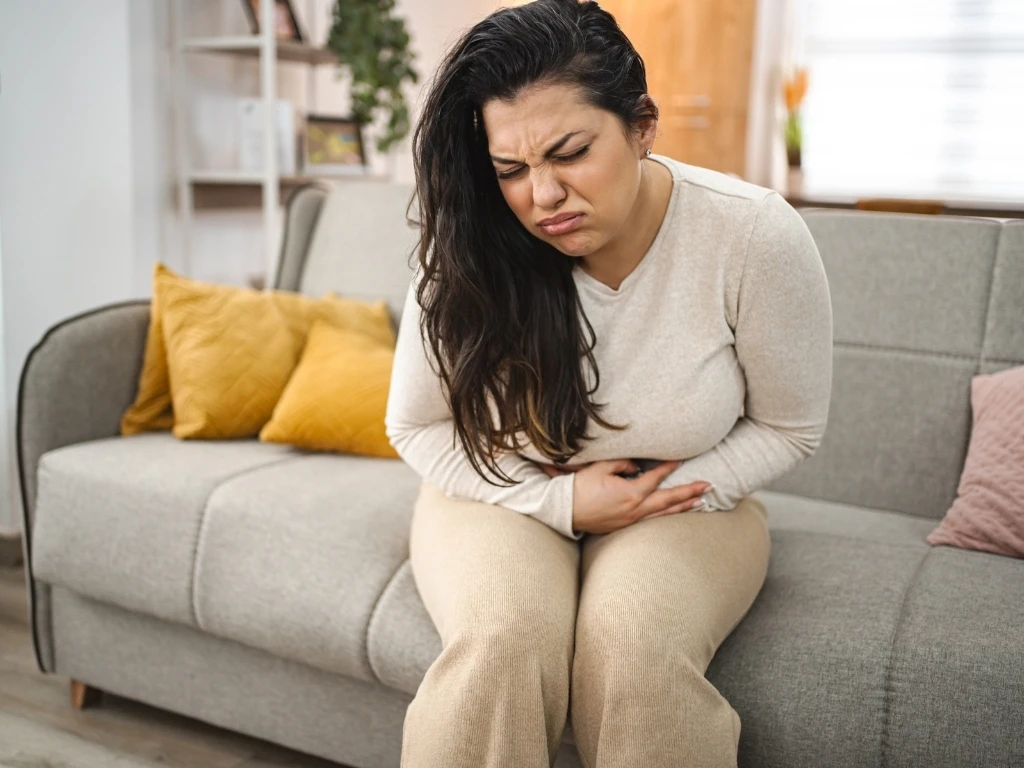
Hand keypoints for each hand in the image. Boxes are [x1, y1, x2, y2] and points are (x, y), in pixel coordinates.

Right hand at [565, 459, 710, 534]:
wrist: (563, 511)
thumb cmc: (579, 487)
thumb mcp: (600, 468)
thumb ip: (622, 463)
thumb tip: (637, 467)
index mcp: (630, 493)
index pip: (655, 478)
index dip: (669, 467)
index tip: (681, 458)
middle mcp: (635, 509)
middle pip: (668, 500)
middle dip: (689, 492)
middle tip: (708, 486)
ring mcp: (631, 521)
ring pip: (664, 513)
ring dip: (683, 507)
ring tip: (701, 502)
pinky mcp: (625, 526)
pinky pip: (653, 520)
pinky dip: (667, 515)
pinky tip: (674, 512)